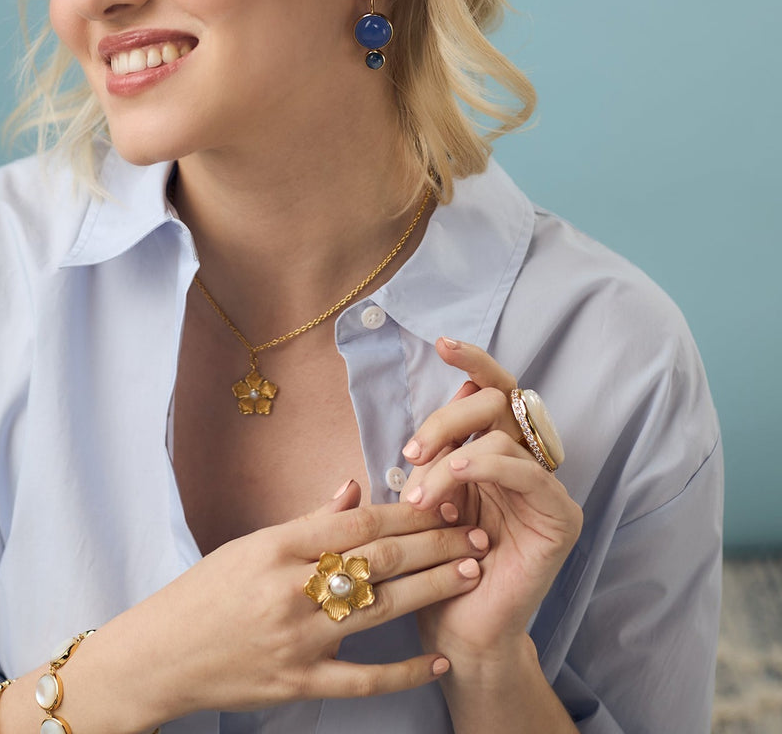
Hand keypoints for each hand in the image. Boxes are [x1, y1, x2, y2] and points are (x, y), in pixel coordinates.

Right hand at [85, 482, 488, 727]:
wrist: (160, 656)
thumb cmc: (203, 593)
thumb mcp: (248, 546)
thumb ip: (307, 521)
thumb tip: (354, 489)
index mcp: (275, 547)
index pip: (355, 523)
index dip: (404, 511)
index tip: (441, 500)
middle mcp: (288, 590)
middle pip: (377, 562)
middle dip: (431, 544)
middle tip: (472, 533)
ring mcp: (296, 641)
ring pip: (379, 610)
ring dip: (430, 591)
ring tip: (468, 574)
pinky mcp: (298, 685)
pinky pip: (364, 680)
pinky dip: (405, 671)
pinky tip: (439, 658)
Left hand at [399, 338, 582, 658]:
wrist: (454, 628)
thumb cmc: (432, 562)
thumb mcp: (423, 495)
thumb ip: (432, 454)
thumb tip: (441, 406)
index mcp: (495, 452)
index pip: (495, 391)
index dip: (474, 362)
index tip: (442, 342)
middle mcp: (525, 463)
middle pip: (498, 402)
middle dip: (448, 416)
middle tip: (411, 450)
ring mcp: (546, 490)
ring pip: (503, 436)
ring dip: (451, 457)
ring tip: (418, 494)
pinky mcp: (560, 519)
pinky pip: (527, 474)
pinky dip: (485, 467)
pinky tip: (452, 479)